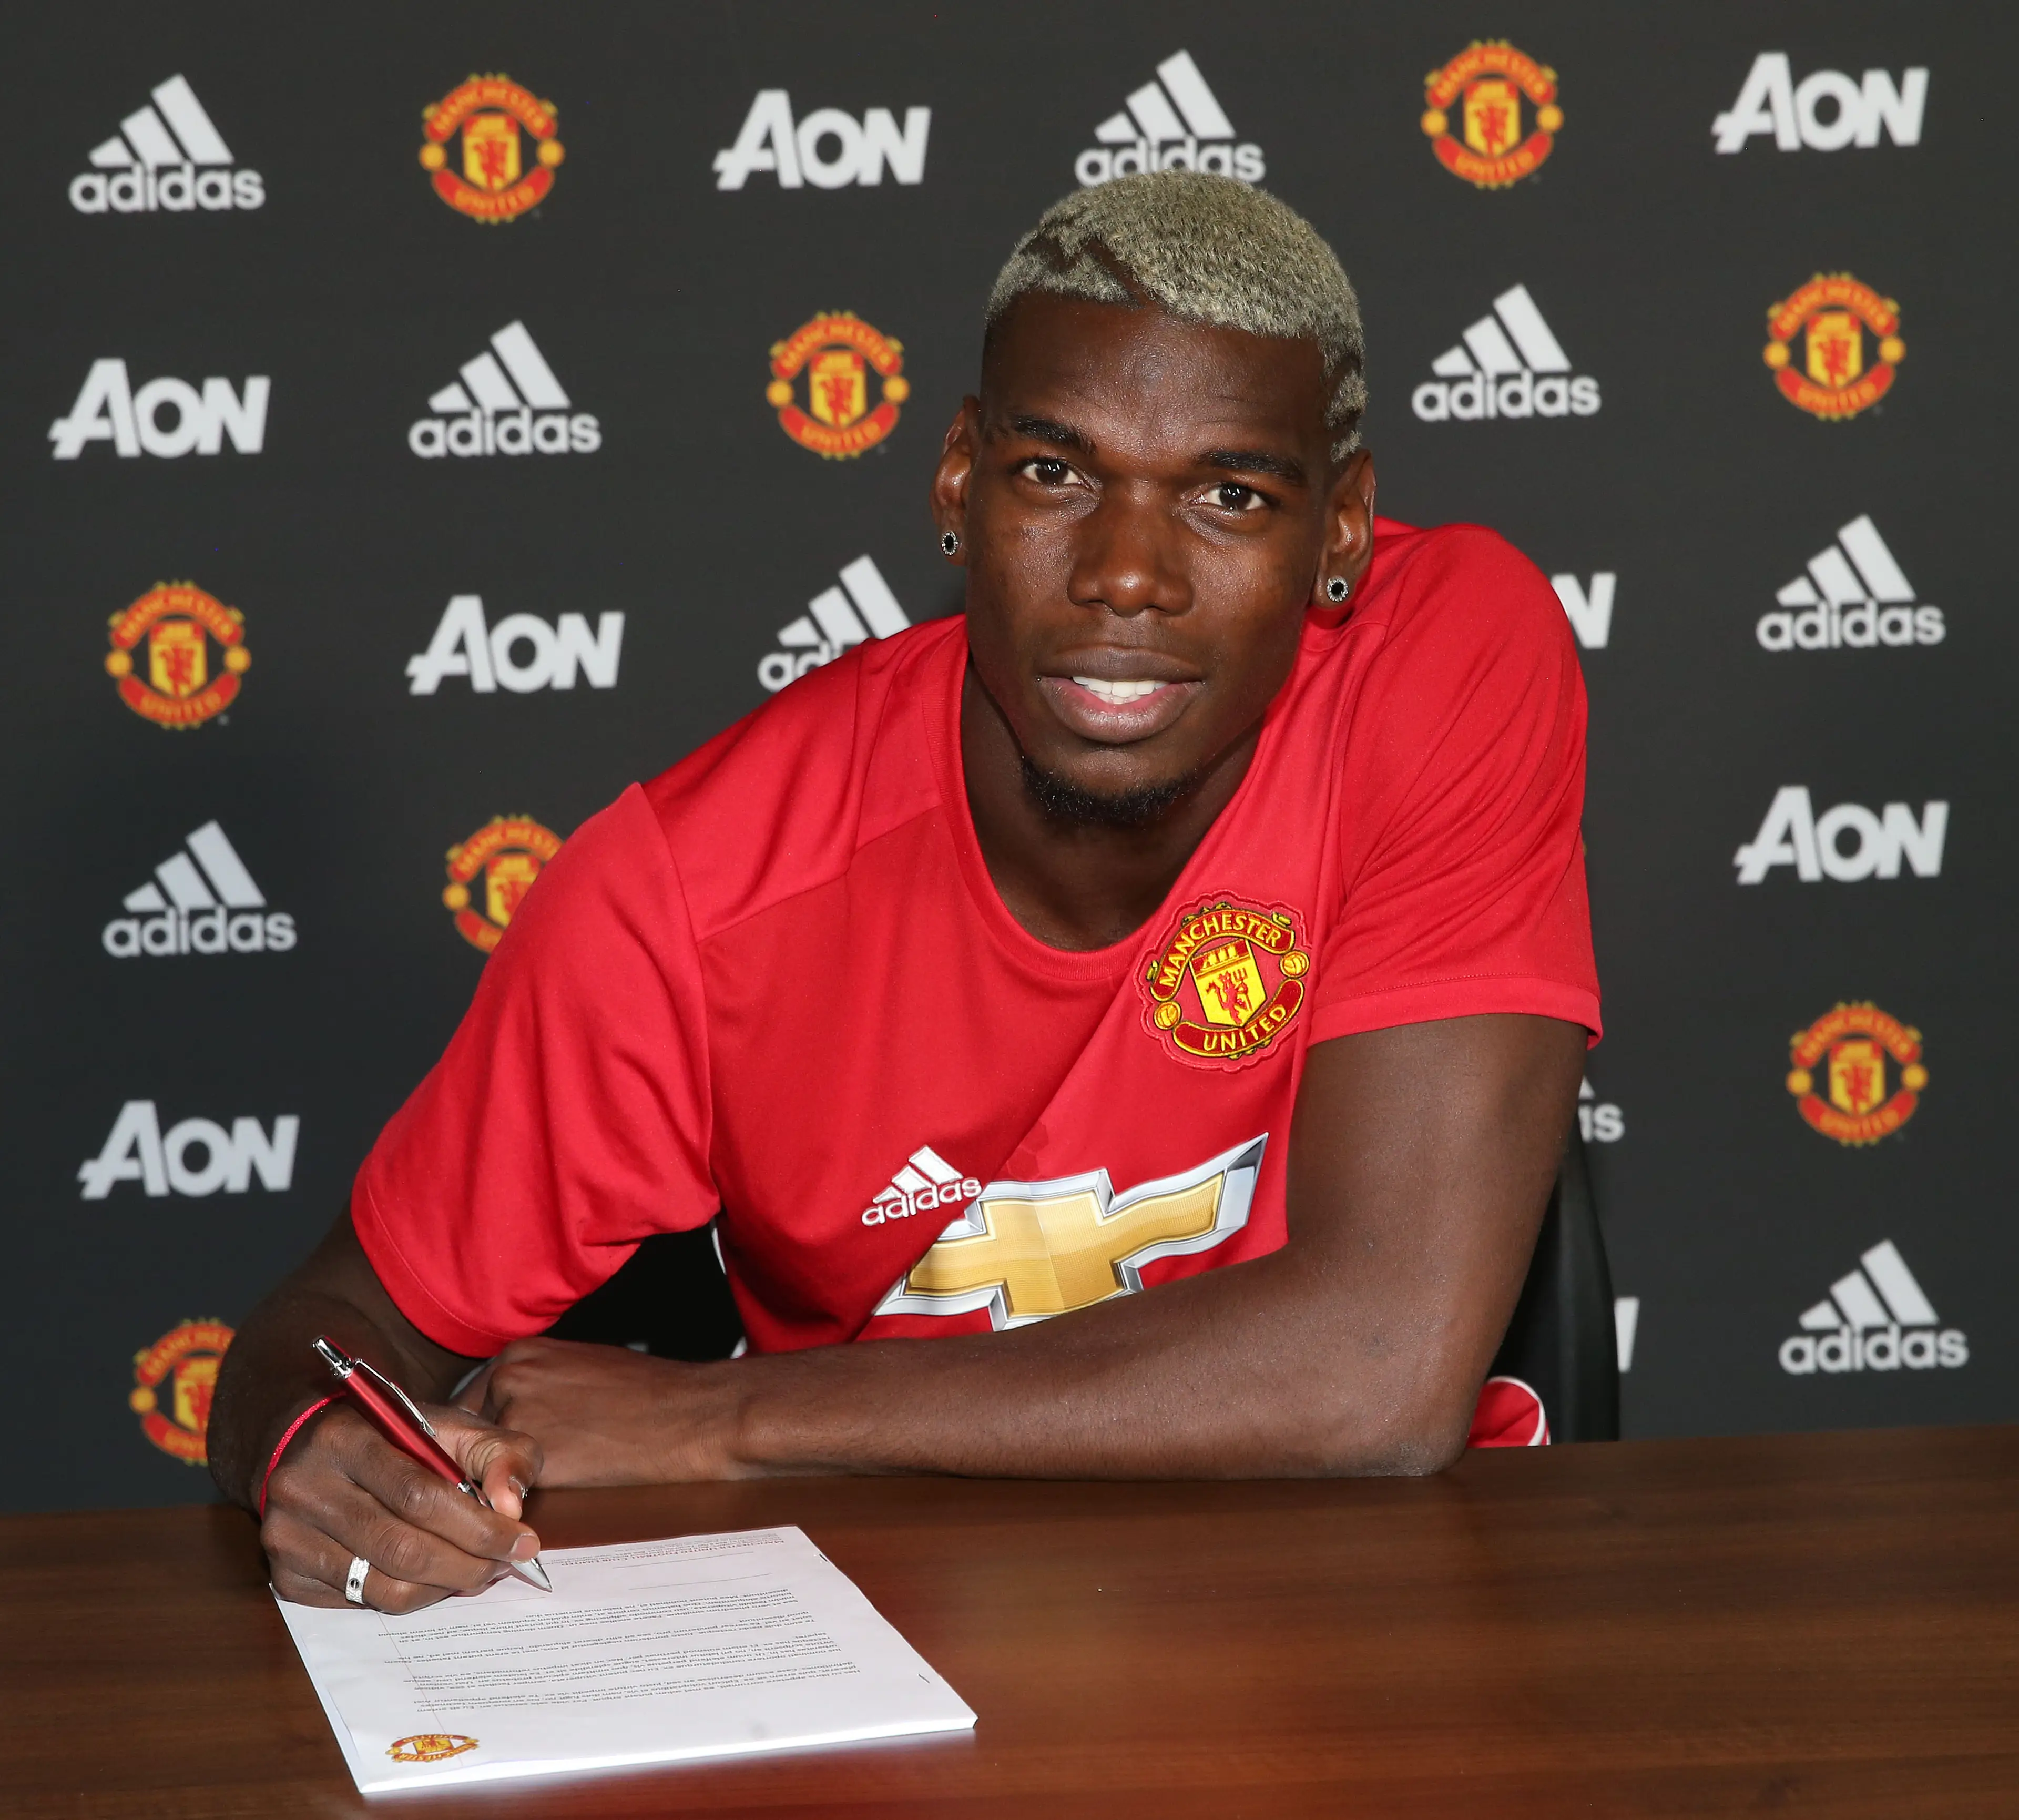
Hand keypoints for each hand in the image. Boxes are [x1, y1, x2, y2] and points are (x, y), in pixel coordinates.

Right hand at [261, 1401, 543, 1611]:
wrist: (310, 1446)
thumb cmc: (393, 1435)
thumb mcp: (452, 1424)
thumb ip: (499, 1452)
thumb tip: (511, 1508)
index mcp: (345, 1437)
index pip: (419, 1495)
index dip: (479, 1526)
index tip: (524, 1542)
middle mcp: (304, 1488)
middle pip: (402, 1549)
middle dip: (468, 1565)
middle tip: (504, 1565)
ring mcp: (287, 1536)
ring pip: (383, 1588)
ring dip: (443, 1588)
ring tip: (474, 1571)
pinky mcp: (284, 1575)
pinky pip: (360, 1604)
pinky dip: (408, 1597)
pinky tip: (430, 1576)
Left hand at [459, 1336, 742, 1483]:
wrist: (692, 1417)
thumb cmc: (651, 1395)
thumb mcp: (583, 1369)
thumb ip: (539, 1386)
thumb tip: (516, 1416)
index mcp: (520, 1354)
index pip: (474, 1403)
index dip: (486, 1436)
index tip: (495, 1459)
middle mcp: (508, 1379)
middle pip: (472, 1435)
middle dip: (487, 1460)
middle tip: (515, 1481)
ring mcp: (517, 1418)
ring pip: (486, 1466)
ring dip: (502, 1482)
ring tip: (543, 1495)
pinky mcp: (532, 1460)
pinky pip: (509, 1491)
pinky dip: (522, 1502)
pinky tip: (554, 1500)